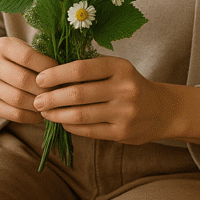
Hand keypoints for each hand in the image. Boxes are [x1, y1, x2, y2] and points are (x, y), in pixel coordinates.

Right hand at [0, 37, 58, 123]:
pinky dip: (31, 116)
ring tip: (52, 104)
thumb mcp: (30, 50)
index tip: (61, 73)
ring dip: (39, 104)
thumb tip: (67, 72)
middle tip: (60, 93)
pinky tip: (41, 114)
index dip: (47, 67)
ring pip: (18, 98)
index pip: (27, 57)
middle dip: (44, 88)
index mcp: (2, 45)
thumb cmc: (24, 60)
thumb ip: (44, 58)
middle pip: (22, 79)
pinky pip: (14, 114)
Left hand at [33, 56, 199, 146]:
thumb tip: (50, 73)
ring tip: (45, 112)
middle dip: (51, 97)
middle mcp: (124, 88)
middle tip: (36, 99)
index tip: (39, 79)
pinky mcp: (123, 133)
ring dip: (57, 114)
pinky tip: (62, 122)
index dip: (56, 74)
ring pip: (81, 115)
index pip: (81, 69)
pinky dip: (71, 126)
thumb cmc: (130, 85)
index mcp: (119, 67)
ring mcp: (125, 112)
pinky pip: (89, 131)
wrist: (162, 110)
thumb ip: (90, 69)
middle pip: (78, 93)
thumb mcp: (116, 69)